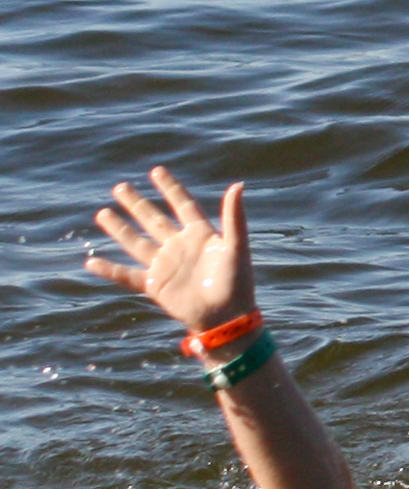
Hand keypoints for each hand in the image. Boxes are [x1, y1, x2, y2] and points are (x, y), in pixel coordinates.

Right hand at [88, 168, 255, 333]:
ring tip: (102, 213)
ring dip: (119, 229)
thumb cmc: (237, 282)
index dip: (170, 188)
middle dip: (137, 204)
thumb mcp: (237, 247)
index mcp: (201, 235)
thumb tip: (237, 185)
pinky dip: (108, 270)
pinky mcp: (155, 286)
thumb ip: (235, 217)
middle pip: (154, 220)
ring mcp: (165, 265)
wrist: (226, 317)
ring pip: (136, 243)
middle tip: (119, 187)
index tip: (156, 171)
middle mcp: (179, 247)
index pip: (182, 205)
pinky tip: (90, 261)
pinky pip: (126, 275)